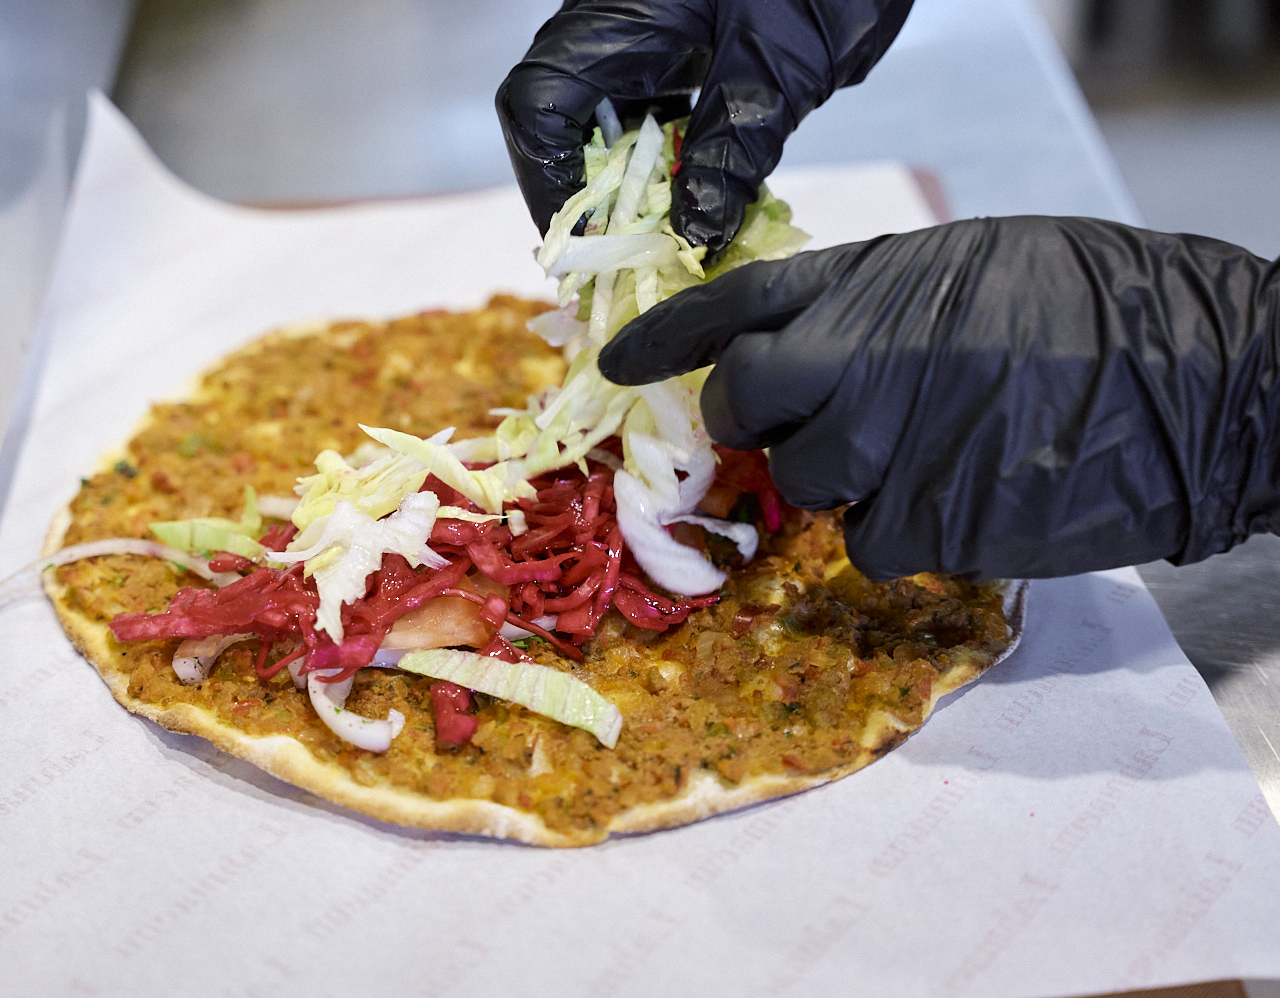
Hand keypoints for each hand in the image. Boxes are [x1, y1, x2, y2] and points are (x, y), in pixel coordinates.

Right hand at [496, 0, 912, 252]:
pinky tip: (699, 191)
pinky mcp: (678, 35)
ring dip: (630, 180)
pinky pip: (652, 104)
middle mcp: (612, 17)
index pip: (539, 105)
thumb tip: (695, 233)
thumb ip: (731, 149)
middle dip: (590, 193)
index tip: (590, 243)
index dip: (551, 184)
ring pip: (605, 115)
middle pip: (560, 117)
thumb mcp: (778, 66)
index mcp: (616, 14)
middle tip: (627, 254)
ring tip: (664, 236)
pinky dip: (668, 154)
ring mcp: (643, 24)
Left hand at [598, 216, 1279, 579]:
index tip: (614, 362)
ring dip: (848, 477)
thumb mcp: (965, 268)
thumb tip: (796, 351)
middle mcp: (852, 364)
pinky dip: (904, 528)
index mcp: (864, 285)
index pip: (725, 308)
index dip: (662, 337)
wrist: (1204, 379)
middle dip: (756, 421)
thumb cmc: (1095, 308)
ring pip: (806, 486)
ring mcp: (882, 449)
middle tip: (808, 419)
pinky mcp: (924, 526)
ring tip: (933, 446)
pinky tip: (965, 492)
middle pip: (739, 408)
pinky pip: (869, 544)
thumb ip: (864, 306)